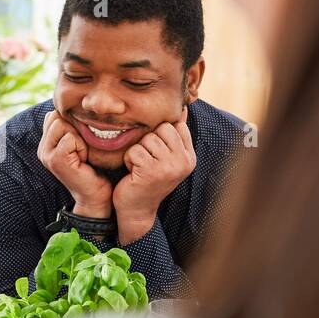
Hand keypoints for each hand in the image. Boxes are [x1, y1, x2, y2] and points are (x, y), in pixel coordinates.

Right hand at [37, 110, 112, 217]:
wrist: (96, 195)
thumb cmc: (94, 168)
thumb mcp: (81, 143)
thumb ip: (72, 127)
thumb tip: (72, 106)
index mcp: (47, 142)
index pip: (54, 115)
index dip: (72, 123)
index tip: (80, 143)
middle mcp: (43, 148)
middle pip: (57, 117)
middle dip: (75, 129)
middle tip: (82, 150)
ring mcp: (46, 155)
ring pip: (62, 124)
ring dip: (79, 138)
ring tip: (82, 155)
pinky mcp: (55, 160)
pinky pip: (69, 138)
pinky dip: (81, 147)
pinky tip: (83, 160)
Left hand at [113, 109, 195, 243]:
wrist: (137, 209)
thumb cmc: (148, 179)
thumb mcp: (166, 157)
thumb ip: (175, 135)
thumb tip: (183, 108)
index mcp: (189, 157)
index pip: (176, 125)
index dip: (160, 135)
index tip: (157, 154)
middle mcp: (183, 162)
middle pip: (162, 128)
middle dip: (148, 142)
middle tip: (147, 161)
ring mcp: (169, 167)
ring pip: (147, 138)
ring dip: (138, 151)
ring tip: (141, 167)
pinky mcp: (151, 172)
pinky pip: (135, 150)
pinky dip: (129, 160)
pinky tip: (134, 173)